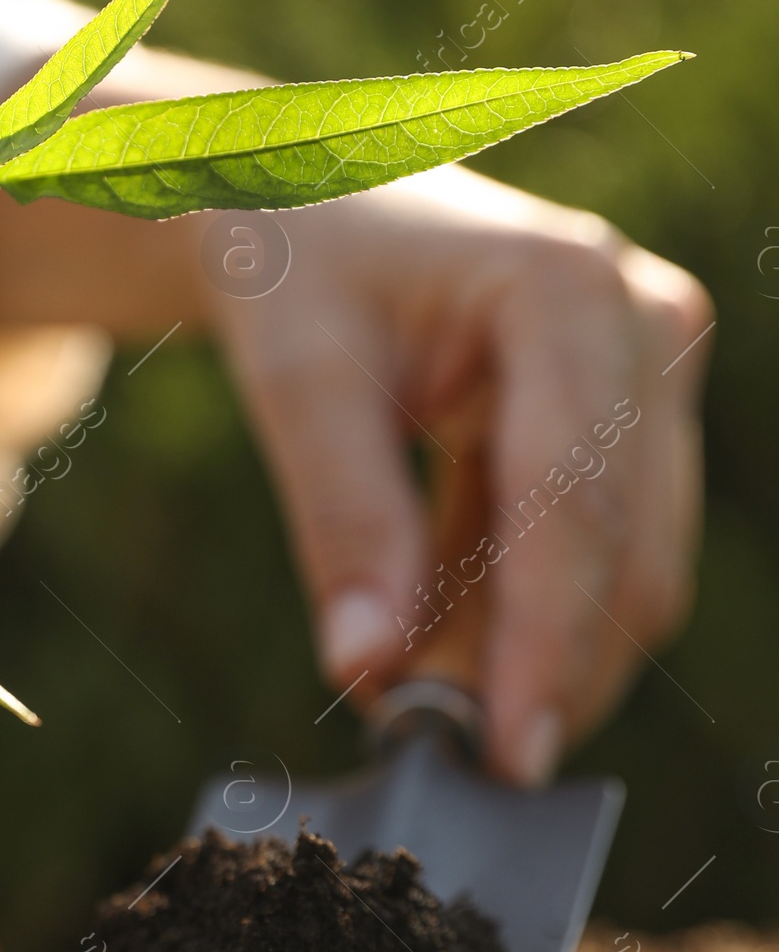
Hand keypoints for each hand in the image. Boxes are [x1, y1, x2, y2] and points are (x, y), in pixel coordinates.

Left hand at [208, 161, 712, 779]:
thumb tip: (368, 669)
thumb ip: (341, 518)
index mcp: (568, 288)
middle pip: (624, 548)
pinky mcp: (636, 411)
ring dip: (522, 647)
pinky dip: (511, 609)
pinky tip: (429, 636)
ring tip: (408, 689)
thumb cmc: (300, 263)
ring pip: (624, 565)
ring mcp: (654, 364)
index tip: (506, 754)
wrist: (311, 198)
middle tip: (436, 753)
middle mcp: (644, 318)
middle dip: (536, 665)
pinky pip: (589, 547)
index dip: (544, 641)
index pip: (572, 501)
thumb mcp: (298, 376)